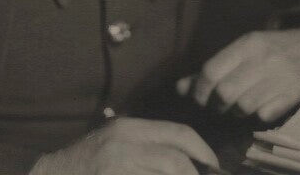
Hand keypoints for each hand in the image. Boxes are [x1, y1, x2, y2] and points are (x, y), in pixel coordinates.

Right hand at [29, 117, 218, 174]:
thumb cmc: (86, 162)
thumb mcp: (115, 141)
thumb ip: (145, 145)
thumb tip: (186, 159)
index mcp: (128, 129)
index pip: (178, 133)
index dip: (203, 151)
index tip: (214, 166)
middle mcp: (124, 145)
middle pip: (176, 159)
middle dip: (197, 174)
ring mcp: (118, 167)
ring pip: (166, 174)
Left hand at [178, 29, 299, 122]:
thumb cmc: (270, 50)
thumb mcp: (242, 50)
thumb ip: (212, 67)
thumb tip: (180, 87)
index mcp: (247, 44)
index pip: (211, 70)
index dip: (199, 89)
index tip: (198, 97)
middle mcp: (262, 60)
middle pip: (224, 92)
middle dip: (215, 104)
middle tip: (216, 105)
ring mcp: (279, 79)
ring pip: (242, 107)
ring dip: (233, 112)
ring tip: (235, 107)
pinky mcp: (292, 97)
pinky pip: (263, 116)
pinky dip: (254, 117)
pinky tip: (255, 109)